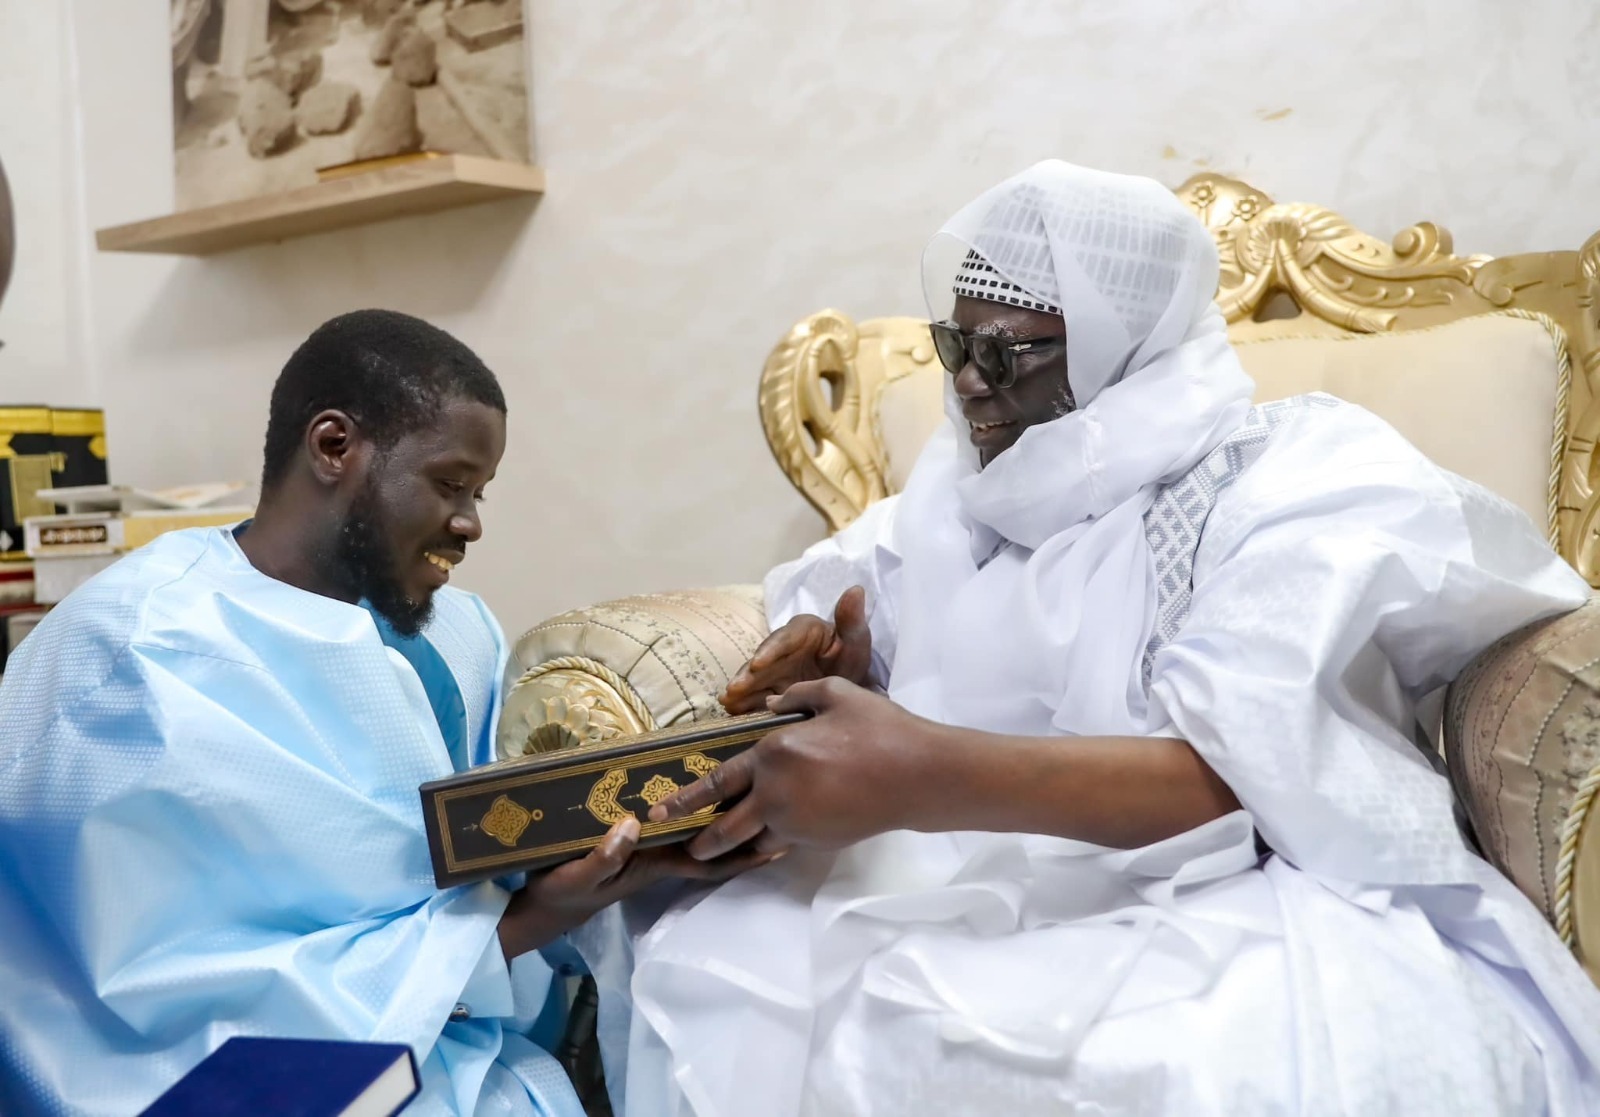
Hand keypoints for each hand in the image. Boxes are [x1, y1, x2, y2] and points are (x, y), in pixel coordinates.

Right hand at [497, 817, 777, 958]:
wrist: (544, 904)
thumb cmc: (561, 892)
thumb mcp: (576, 875)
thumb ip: (602, 855)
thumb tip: (633, 824)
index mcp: (654, 864)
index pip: (708, 861)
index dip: (743, 856)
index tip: (780, 844)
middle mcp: (660, 857)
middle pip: (715, 847)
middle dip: (750, 834)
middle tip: (789, 811)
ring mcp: (649, 851)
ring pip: (700, 837)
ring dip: (729, 823)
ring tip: (763, 799)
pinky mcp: (636, 843)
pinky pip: (678, 828)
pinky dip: (698, 816)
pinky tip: (710, 801)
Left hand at [650, 677, 943, 858]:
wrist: (917, 775)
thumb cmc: (878, 727)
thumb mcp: (836, 694)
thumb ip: (797, 695)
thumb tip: (774, 702)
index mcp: (773, 752)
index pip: (718, 780)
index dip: (686, 797)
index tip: (660, 809)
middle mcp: (774, 792)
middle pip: (725, 824)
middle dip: (698, 836)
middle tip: (678, 842)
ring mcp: (795, 822)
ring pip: (751, 840)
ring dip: (729, 846)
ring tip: (709, 850)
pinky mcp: (816, 841)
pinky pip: (782, 842)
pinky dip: (769, 842)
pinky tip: (765, 839)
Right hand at [720, 586, 872, 713]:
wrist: (849, 682)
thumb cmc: (850, 656)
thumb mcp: (856, 640)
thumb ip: (852, 620)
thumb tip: (856, 590)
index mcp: (802, 631)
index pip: (785, 638)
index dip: (770, 650)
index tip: (757, 663)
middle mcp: (783, 648)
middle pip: (763, 661)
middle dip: (748, 675)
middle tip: (734, 689)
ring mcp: (775, 669)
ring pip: (755, 678)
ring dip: (741, 689)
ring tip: (727, 702)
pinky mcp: (771, 687)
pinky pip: (757, 695)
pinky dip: (746, 703)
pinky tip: (733, 712)